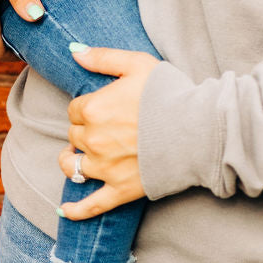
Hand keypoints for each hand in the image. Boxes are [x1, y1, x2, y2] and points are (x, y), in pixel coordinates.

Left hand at [58, 47, 158, 218]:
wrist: (198, 128)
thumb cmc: (169, 92)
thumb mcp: (136, 64)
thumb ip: (102, 57)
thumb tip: (74, 52)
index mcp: (93, 108)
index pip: (75, 110)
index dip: (87, 107)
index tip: (103, 106)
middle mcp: (93, 139)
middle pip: (75, 136)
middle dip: (84, 131)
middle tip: (104, 127)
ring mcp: (105, 168)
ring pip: (73, 167)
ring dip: (71, 161)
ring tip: (75, 158)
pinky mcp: (120, 190)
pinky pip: (91, 205)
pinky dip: (76, 210)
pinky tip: (64, 210)